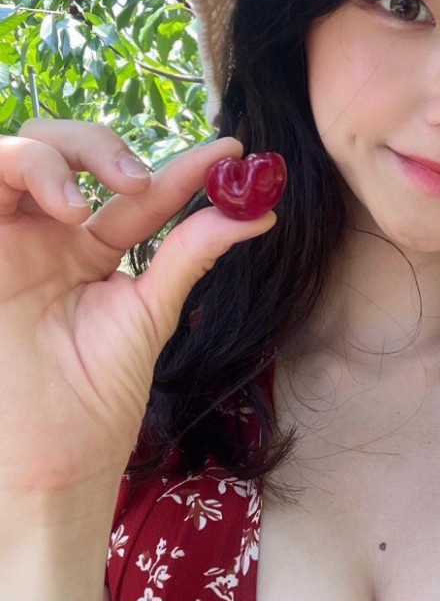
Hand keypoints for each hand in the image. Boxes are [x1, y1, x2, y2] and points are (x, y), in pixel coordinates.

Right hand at [0, 118, 281, 526]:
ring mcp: (12, 241)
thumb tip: (255, 213)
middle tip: (140, 182)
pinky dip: (25, 167)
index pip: (136, 193)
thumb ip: (191, 254)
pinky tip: (64, 209)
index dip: (182, 168)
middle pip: (68, 148)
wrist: (56, 454)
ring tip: (88, 205)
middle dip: (104, 146)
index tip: (232, 155)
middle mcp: (48, 237)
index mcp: (90, 251)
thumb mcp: (152, 314)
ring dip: (61, 155)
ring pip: (25, 150)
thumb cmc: (98, 400)